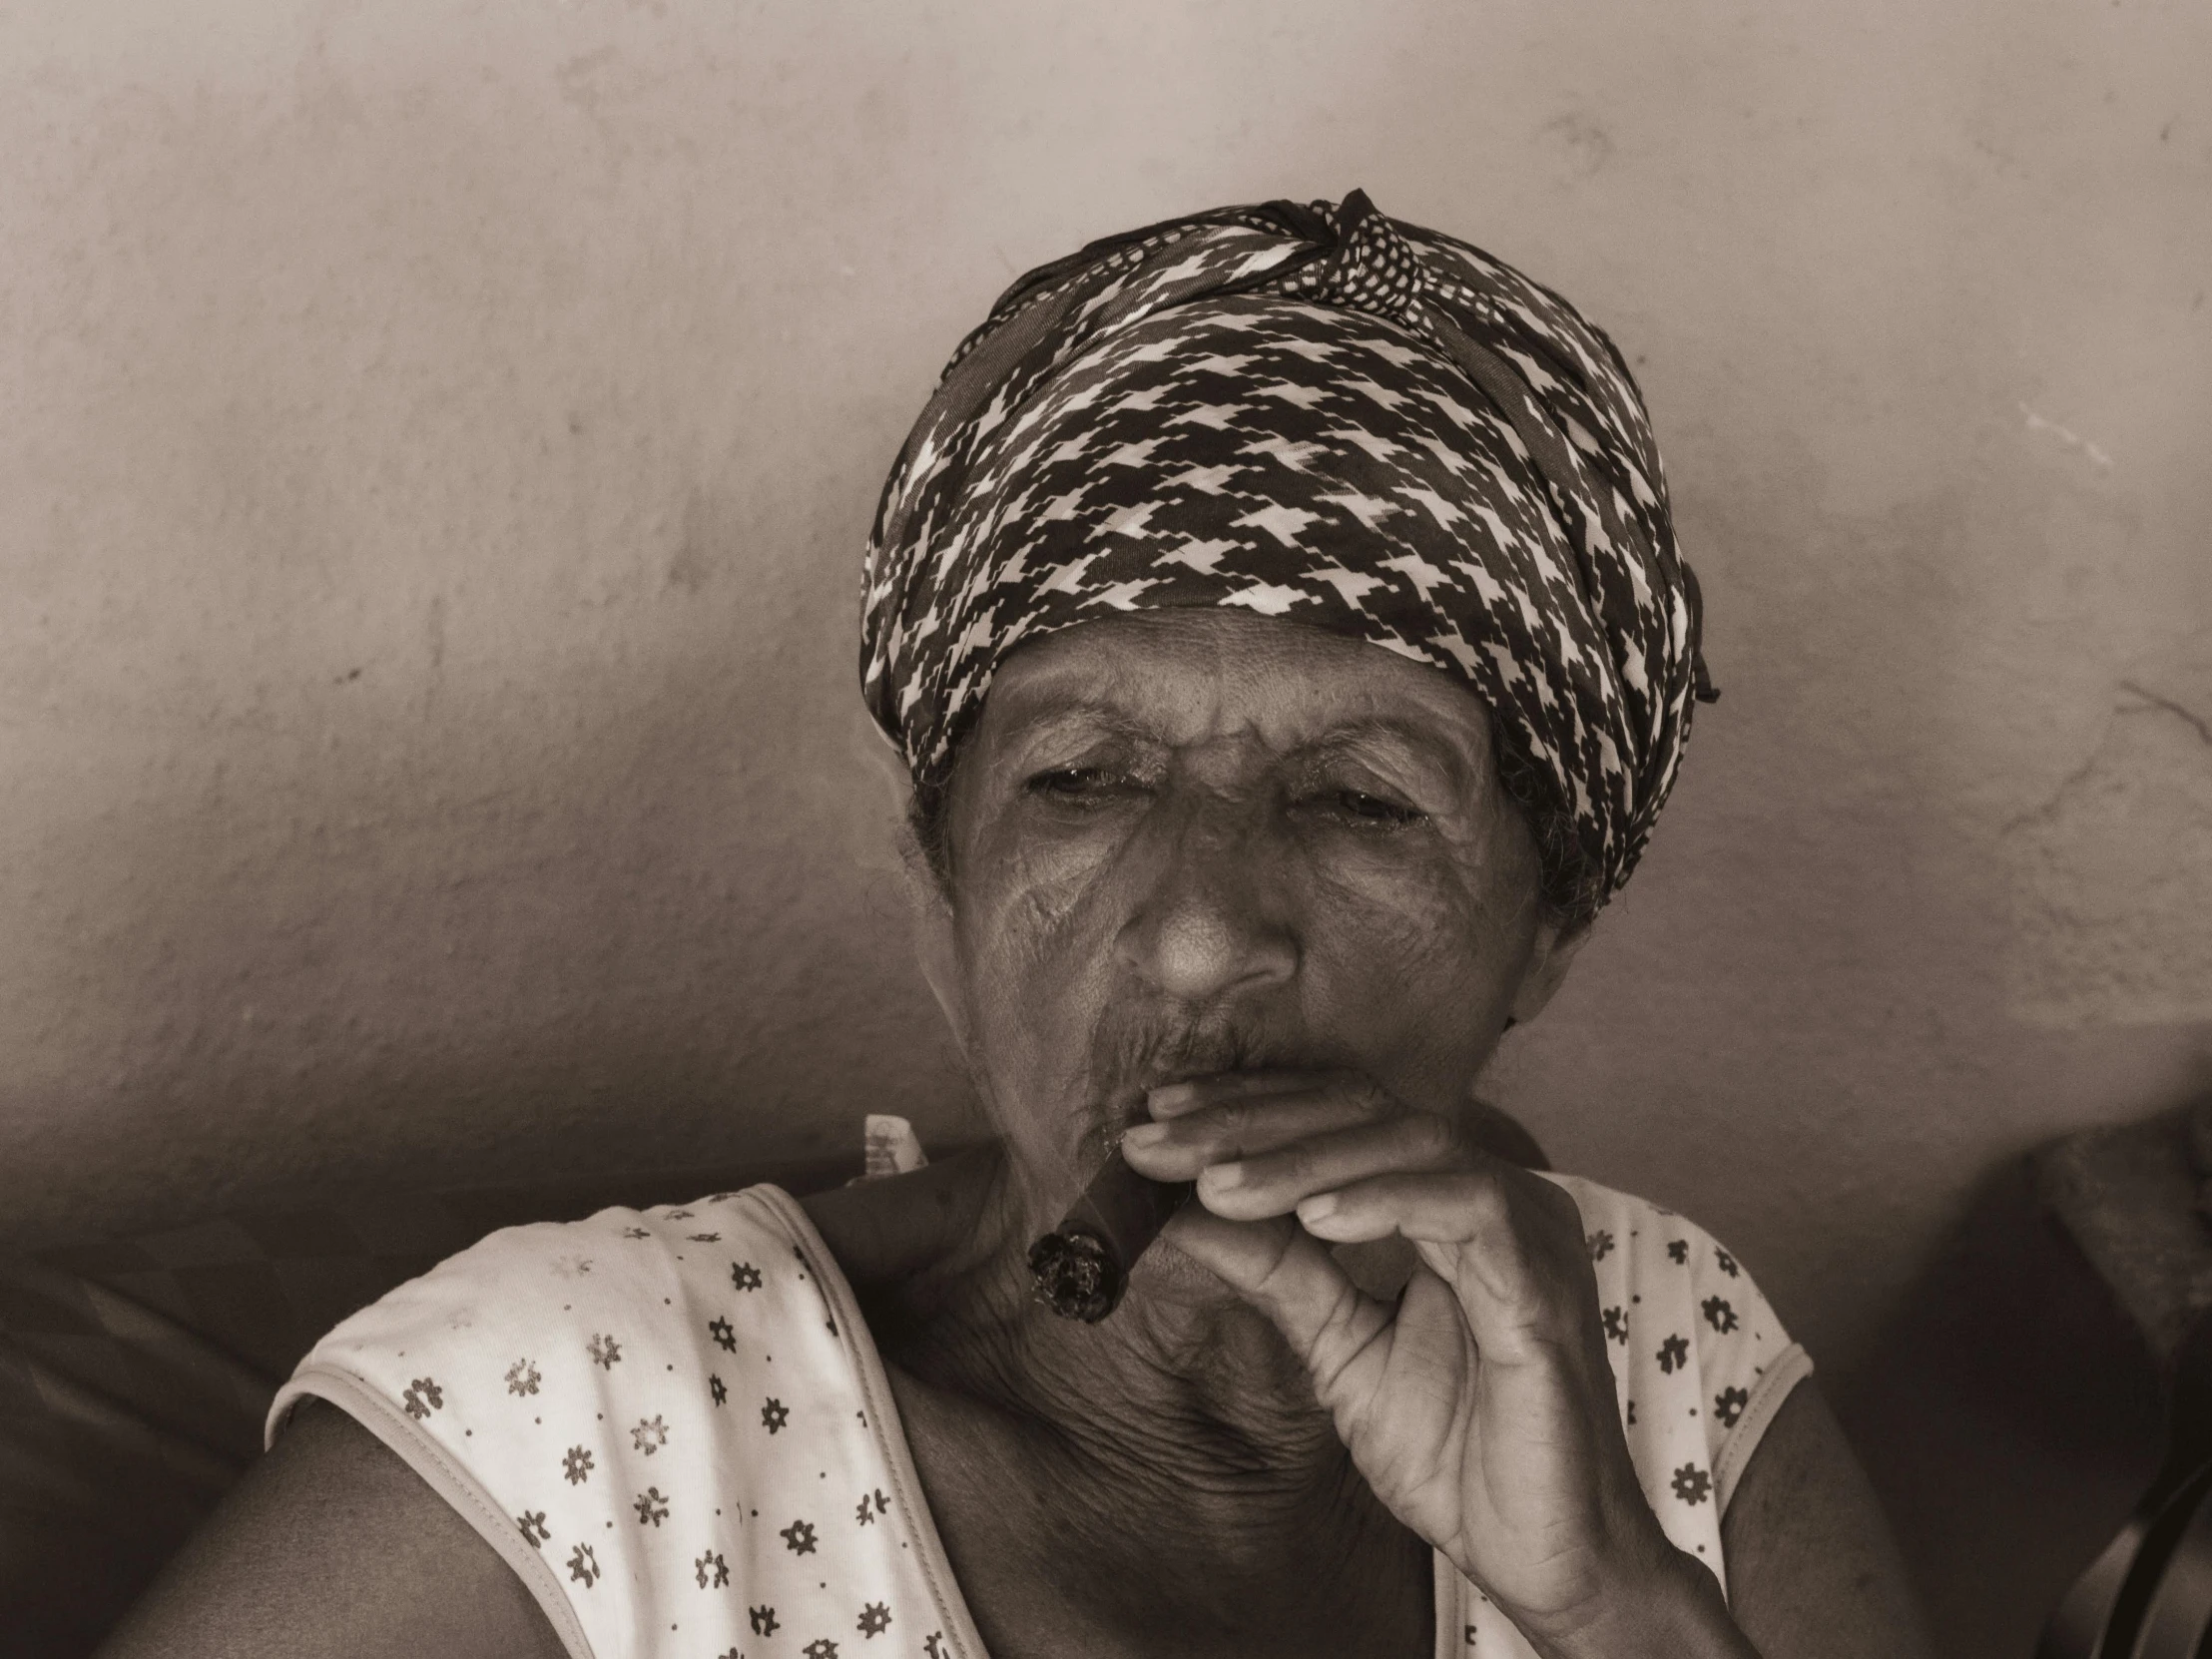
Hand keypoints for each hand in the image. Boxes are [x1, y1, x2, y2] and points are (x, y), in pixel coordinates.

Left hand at [1120, 1071, 1741, 1653]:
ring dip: (1298, 1157)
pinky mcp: (1545, 1283)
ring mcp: (1528, 1230)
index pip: (1341, 1114)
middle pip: (1364, 1110)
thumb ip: (1280, 1272)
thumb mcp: (1341, 1348)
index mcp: (1447, 1201)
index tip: (1158, 1116)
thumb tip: (1186, 1211)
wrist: (1544, 1555)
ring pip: (1409, 1142)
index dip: (1248, 1107)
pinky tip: (1314, 1220)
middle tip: (1155, 1142)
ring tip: (1212, 1183)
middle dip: (1249, 1122)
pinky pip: (1469, 1208)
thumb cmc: (1459, 1453)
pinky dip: (1385, 1200)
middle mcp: (1493, 1195)